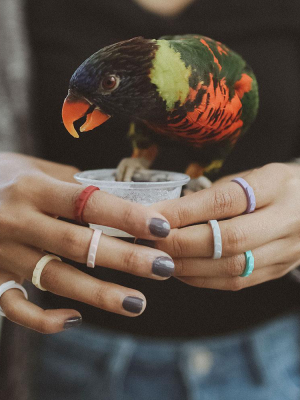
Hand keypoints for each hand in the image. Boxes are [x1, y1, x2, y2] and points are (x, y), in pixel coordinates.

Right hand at [0, 153, 172, 332]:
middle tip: (164, 267)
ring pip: (55, 279)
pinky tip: (76, 318)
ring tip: (137, 303)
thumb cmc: (7, 177)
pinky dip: (44, 319)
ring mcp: (2, 252)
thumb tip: (122, 198)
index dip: (127, 216)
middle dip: (125, 258)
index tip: (162, 227)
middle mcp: (17, 220)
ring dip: (99, 294)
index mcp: (33, 188)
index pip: (87, 202)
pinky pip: (15, 307)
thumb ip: (75, 185)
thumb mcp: (37, 168)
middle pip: (78, 244)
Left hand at [148, 163, 299, 289]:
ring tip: (160, 258)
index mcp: (277, 185)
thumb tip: (170, 212)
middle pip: (229, 239)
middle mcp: (287, 220)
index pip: (225, 201)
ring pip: (232, 267)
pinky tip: (181, 270)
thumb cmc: (274, 185)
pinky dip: (203, 278)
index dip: (186, 212)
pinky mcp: (279, 270)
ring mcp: (286, 250)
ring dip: (188, 265)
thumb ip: (216, 194)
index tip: (155, 217)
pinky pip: (237, 281)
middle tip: (151, 242)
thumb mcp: (251, 175)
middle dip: (182, 243)